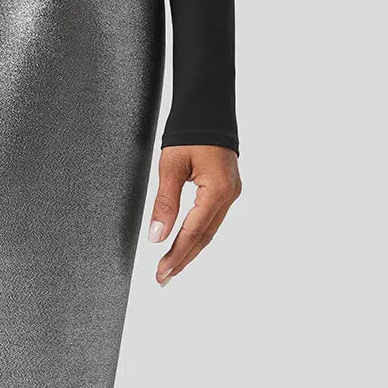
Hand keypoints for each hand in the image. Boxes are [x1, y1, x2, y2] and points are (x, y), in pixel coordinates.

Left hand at [147, 144, 241, 284]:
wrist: (208, 108)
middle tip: (164, 278)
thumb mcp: (170, 166)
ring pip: (209, 230)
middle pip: (204, 237)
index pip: (193, 233)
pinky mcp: (226, 189)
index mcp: (217, 190)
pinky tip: (187, 245)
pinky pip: (212, 219)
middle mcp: (229, 195)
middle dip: (183, 259)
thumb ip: (164, 203)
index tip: (161, 273)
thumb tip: (157, 236)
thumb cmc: (190, 131)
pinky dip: (198, 235)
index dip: (176, 255)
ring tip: (172, 268)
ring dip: (190, 250)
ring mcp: (231, 193)